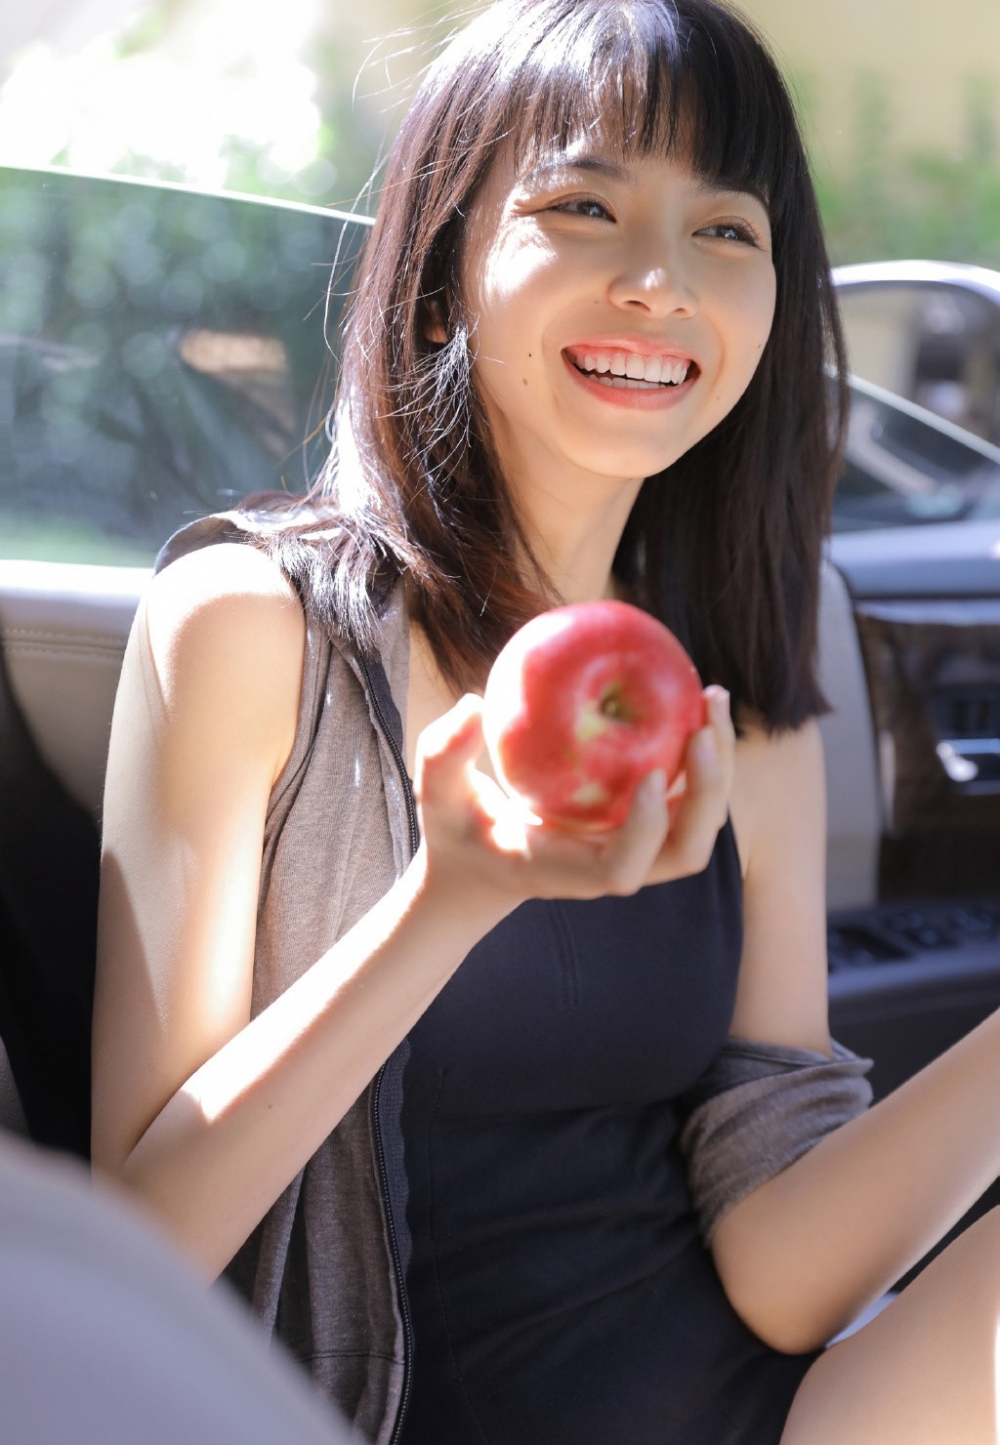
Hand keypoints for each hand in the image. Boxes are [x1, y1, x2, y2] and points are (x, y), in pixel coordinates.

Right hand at [412, 684, 731, 919]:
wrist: (479, 866)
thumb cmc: (456, 831)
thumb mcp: (433, 795)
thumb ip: (442, 753)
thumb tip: (473, 704)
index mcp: (565, 871)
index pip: (620, 870)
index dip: (644, 831)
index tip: (650, 776)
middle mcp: (611, 867)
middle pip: (684, 851)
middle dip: (707, 793)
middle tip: (704, 724)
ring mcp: (633, 850)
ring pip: (698, 824)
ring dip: (717, 768)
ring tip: (712, 697)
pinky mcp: (641, 827)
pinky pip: (685, 795)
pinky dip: (700, 753)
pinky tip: (691, 694)